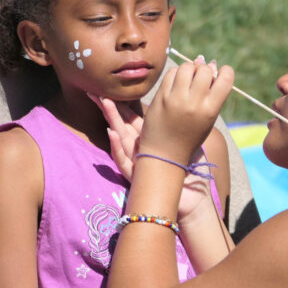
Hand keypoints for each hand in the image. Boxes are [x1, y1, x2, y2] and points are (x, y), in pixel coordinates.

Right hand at [92, 94, 213, 216]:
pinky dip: (117, 149)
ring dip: (112, 121)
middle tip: (96, 91)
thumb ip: (179, 125)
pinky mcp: (137, 175)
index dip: (122, 103)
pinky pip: (123, 161)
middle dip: (109, 108)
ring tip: (105, 103)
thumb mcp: (184, 143)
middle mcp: (140, 148)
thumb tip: (184, 101)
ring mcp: (136, 161)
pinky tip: (112, 135)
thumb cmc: (189, 172)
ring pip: (119, 138)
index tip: (114, 89)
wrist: (191, 198)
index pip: (133, 118)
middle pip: (121, 124)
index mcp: (150, 139)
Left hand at [140, 58, 233, 163]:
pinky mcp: (160, 97)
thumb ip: (211, 94)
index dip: (225, 71)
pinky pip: (171, 73)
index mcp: (210, 110)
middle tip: (200, 77)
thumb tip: (210, 63)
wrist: (164, 153)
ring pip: (186, 67)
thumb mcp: (208, 119)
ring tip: (188, 78)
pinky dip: (176, 74)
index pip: (225, 79)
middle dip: (204, 70)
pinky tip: (176, 83)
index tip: (220, 73)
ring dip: (189, 69)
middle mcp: (194, 103)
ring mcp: (175, 99)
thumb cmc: (190, 136)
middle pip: (204, 70)